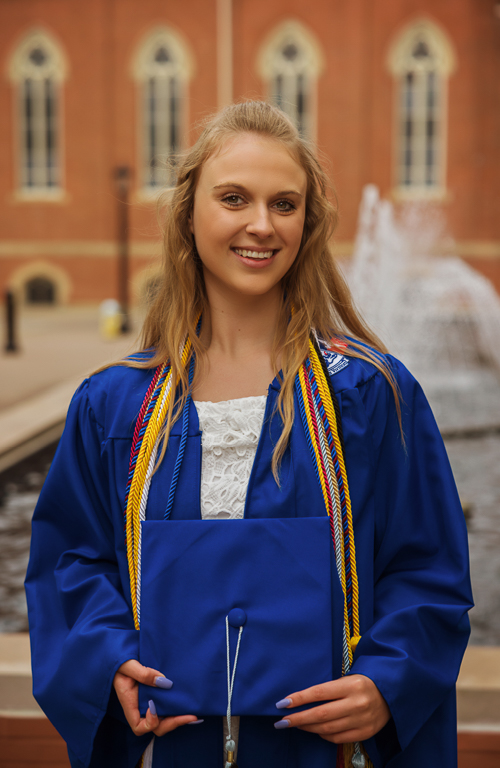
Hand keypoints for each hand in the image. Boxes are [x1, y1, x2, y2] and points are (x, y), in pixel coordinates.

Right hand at [113, 659, 199, 736]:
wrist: (123, 652)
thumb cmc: (121, 660)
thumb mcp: (128, 665)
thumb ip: (143, 673)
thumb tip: (164, 682)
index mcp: (130, 703)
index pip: (139, 726)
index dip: (149, 723)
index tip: (154, 706)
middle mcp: (141, 706)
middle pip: (156, 726)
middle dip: (172, 723)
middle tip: (190, 716)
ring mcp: (150, 701)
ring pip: (164, 718)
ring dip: (178, 718)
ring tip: (194, 714)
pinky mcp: (158, 693)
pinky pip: (168, 705)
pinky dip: (178, 708)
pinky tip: (190, 704)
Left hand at [274, 674, 390, 743]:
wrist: (391, 694)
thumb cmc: (363, 683)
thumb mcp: (348, 678)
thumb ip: (329, 690)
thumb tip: (302, 700)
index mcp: (351, 685)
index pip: (319, 693)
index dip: (299, 698)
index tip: (282, 703)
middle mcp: (356, 703)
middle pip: (320, 714)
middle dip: (298, 718)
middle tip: (281, 721)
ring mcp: (361, 720)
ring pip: (327, 728)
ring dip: (307, 727)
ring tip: (296, 724)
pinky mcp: (365, 733)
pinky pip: (338, 738)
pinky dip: (323, 735)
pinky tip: (315, 730)